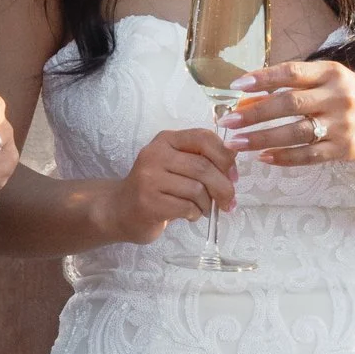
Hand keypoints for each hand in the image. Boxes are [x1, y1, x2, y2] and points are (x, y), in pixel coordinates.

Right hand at [99, 128, 235, 243]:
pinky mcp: (148, 202)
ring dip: (207, 204)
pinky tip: (190, 215)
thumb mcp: (176, 165)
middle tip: (229, 202)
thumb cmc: (155, 188)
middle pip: (203, 167)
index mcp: (166, 140)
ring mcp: (149, 178)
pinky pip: (186, 207)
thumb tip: (234, 160)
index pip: (204, 138)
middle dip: (223, 187)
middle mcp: (155, 154)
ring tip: (203, 210)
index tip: (234, 176)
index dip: (225, 157)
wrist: (119, 210)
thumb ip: (201, 159)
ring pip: (197, 189)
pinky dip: (195, 214)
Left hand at [226, 57, 354, 173]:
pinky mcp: (344, 149)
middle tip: (227, 121)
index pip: (291, 72)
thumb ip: (300, 83)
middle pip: (289, 104)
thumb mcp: (334, 81)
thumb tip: (253, 93)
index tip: (236, 85)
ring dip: (262, 138)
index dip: (262, 78)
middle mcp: (337, 96)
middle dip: (254, 113)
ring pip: (295, 132)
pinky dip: (284, 157)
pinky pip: (308, 155)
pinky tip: (263, 158)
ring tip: (236, 143)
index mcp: (332, 73)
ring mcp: (341, 124)